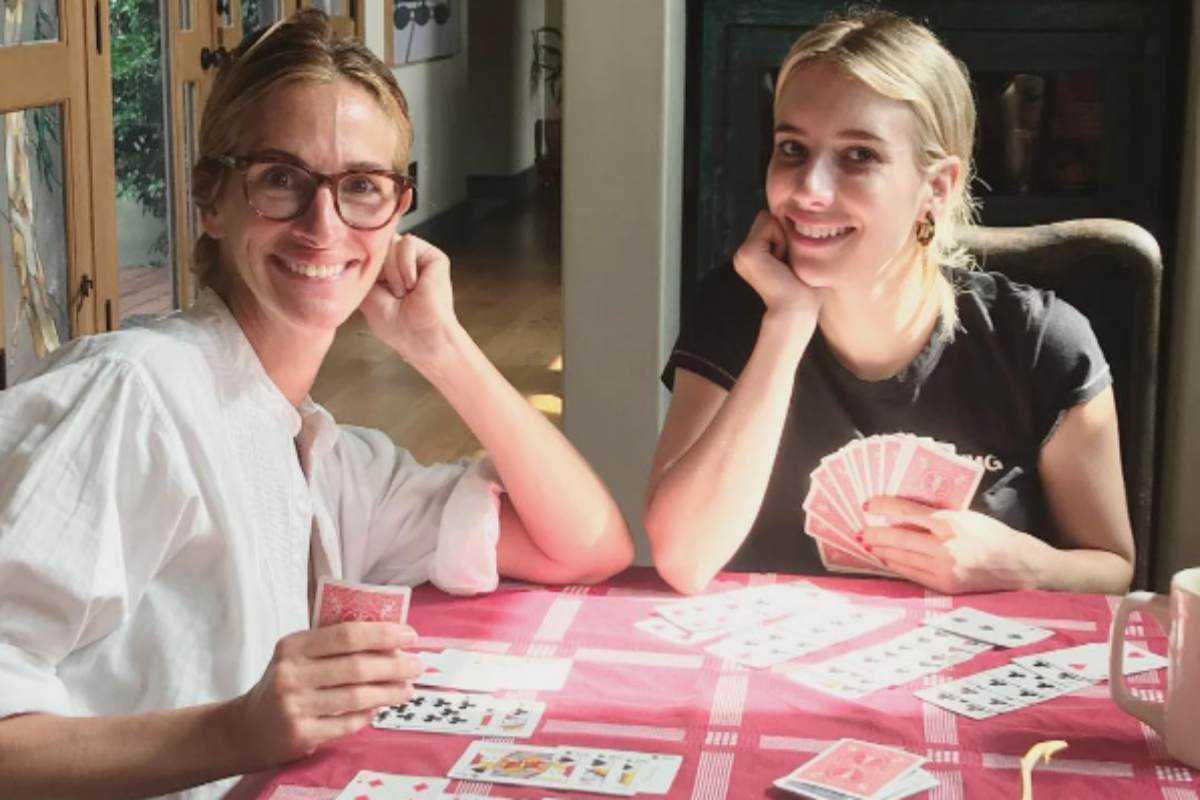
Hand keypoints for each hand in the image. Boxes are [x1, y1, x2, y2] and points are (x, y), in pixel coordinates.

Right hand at [224, 622, 422, 767]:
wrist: (247, 727)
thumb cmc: (285, 683)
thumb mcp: (298, 654)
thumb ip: (334, 644)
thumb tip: (390, 640)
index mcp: (294, 646)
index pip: (347, 634)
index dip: (383, 634)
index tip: (410, 636)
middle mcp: (291, 674)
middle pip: (356, 667)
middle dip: (394, 665)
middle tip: (417, 666)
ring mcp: (295, 706)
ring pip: (356, 697)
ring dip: (389, 693)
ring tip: (407, 689)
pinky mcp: (301, 734)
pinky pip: (347, 723)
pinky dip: (369, 715)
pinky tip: (380, 708)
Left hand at [360, 234, 458, 364]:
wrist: (420, 336)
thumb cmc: (397, 325)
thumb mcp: (365, 294)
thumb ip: (362, 267)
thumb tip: (354, 243)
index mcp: (386, 271)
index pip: (369, 248)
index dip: (364, 261)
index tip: (371, 286)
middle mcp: (402, 262)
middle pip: (379, 242)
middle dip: (379, 270)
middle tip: (391, 294)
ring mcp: (417, 258)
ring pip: (391, 242)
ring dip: (393, 273)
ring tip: (404, 292)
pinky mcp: (433, 256)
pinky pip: (407, 243)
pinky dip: (405, 266)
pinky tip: (413, 285)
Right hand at [733, 211, 822, 319]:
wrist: (797, 309)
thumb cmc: (805, 289)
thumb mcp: (797, 257)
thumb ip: (791, 238)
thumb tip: (802, 217)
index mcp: (754, 255)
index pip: (771, 221)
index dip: (787, 235)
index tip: (791, 260)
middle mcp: (744, 253)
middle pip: (768, 217)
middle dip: (784, 234)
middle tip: (788, 262)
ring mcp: (742, 253)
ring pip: (768, 218)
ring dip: (784, 238)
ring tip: (785, 264)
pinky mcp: (747, 253)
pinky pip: (770, 225)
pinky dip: (782, 241)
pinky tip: (780, 263)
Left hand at [860, 497, 1048, 593]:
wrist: (1022, 566)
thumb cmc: (993, 535)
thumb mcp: (967, 516)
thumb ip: (937, 516)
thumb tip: (903, 515)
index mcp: (951, 522)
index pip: (907, 511)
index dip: (884, 507)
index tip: (868, 505)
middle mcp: (945, 546)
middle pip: (899, 538)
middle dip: (876, 535)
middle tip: (861, 531)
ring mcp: (945, 568)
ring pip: (903, 558)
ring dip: (883, 552)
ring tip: (870, 546)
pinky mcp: (946, 585)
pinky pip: (913, 574)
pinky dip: (898, 566)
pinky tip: (889, 561)